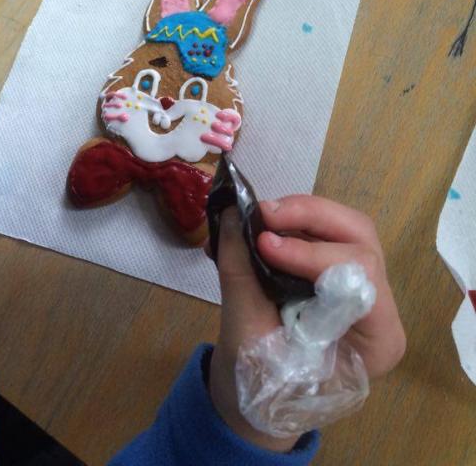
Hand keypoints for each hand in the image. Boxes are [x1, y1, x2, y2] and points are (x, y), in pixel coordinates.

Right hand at [208, 195, 405, 451]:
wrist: (261, 400)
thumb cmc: (262, 384)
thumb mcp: (247, 337)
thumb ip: (242, 274)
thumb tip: (231, 213)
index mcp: (377, 339)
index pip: (359, 276)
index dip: (312, 253)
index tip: (264, 244)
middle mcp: (381, 306)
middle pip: (358, 238)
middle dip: (309, 217)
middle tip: (261, 212)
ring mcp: (364, 285)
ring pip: (345, 226)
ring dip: (301, 213)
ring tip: (259, 214)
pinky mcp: (340, 270)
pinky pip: (327, 232)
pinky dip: (294, 220)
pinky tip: (262, 222)